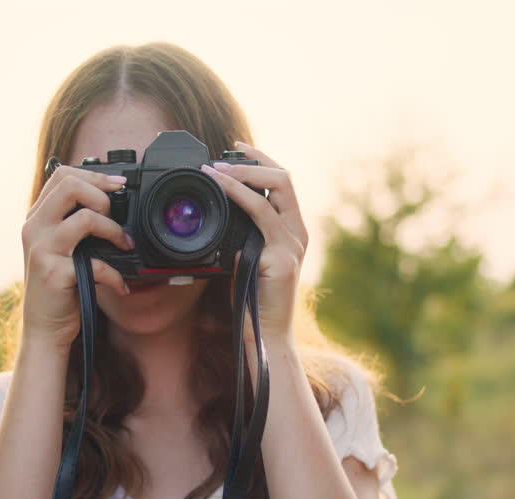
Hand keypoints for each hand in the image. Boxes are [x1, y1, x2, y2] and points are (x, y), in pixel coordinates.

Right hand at [19, 166, 134, 351]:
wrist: (44, 326)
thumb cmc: (60, 286)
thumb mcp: (62, 248)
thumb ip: (75, 223)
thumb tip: (113, 201)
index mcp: (37, 217)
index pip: (62, 175)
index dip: (95, 175)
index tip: (120, 185)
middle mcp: (35, 228)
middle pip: (70, 186)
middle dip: (103, 196)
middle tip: (116, 216)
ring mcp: (42, 250)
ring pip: (86, 218)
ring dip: (114, 231)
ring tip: (124, 246)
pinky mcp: (55, 274)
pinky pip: (96, 263)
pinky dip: (115, 275)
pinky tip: (120, 285)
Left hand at [201, 141, 308, 346]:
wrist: (265, 336)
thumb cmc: (251, 301)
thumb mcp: (244, 258)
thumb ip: (240, 235)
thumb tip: (218, 212)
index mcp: (291, 231)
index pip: (282, 183)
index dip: (261, 160)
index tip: (237, 147)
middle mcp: (298, 233)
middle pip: (285, 178)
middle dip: (254, 160)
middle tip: (222, 156)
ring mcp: (293, 244)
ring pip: (276, 190)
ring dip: (243, 175)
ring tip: (216, 170)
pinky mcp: (283, 257)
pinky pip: (262, 216)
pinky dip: (240, 197)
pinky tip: (222, 191)